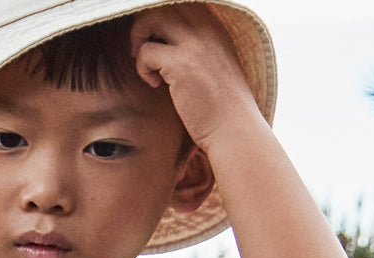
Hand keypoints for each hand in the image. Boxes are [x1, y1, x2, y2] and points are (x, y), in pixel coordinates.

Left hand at [130, 6, 258, 151]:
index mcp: (215, 28)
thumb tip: (169, 47)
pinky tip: (154, 84)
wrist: (234, 130)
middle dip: (146, 24)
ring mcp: (194, 45)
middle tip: (142, 50)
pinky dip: (142, 67)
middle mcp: (206, 29)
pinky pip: (145, 51)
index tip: (159, 41)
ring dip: (139, 38)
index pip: (183, 6)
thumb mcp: (217, 66)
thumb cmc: (223, 108)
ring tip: (145, 64)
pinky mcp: (180, 64)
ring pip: (152, 18)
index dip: (164, 19)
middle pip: (165, 6)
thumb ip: (199, 50)